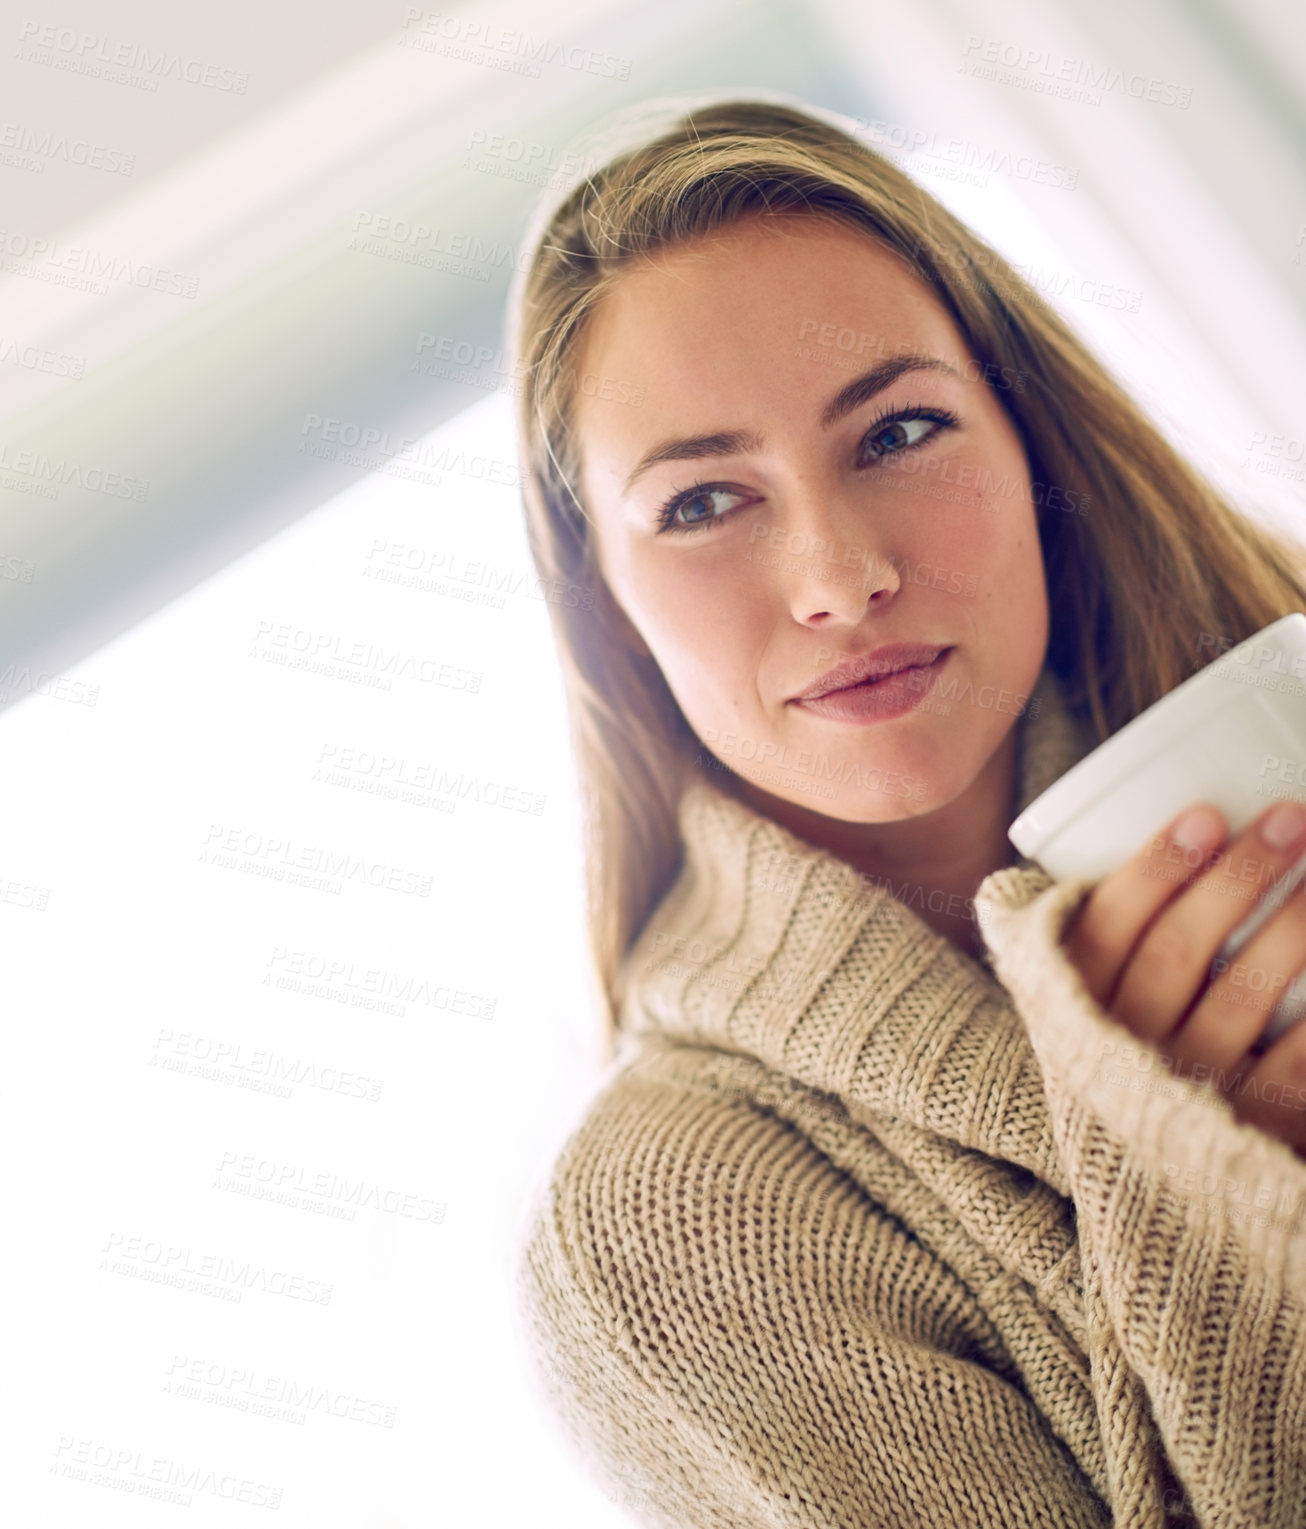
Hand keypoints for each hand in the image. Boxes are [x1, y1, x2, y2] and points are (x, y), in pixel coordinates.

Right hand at [1062, 799, 1305, 1158]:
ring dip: (1295, 925)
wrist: (1160, 1214)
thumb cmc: (1128, 1084)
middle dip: (1238, 877)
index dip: (1155, 869)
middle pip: (1179, 950)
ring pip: (1245, 993)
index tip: (1206, 814)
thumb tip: (1162, 848)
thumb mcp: (1083, 1026)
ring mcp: (1192, 1093)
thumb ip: (1097, 959)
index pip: (1107, 929)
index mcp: (1074, 1016)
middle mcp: (1126, 1053)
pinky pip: (1301, 1059)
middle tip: (1290, 819)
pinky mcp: (1256, 1128)